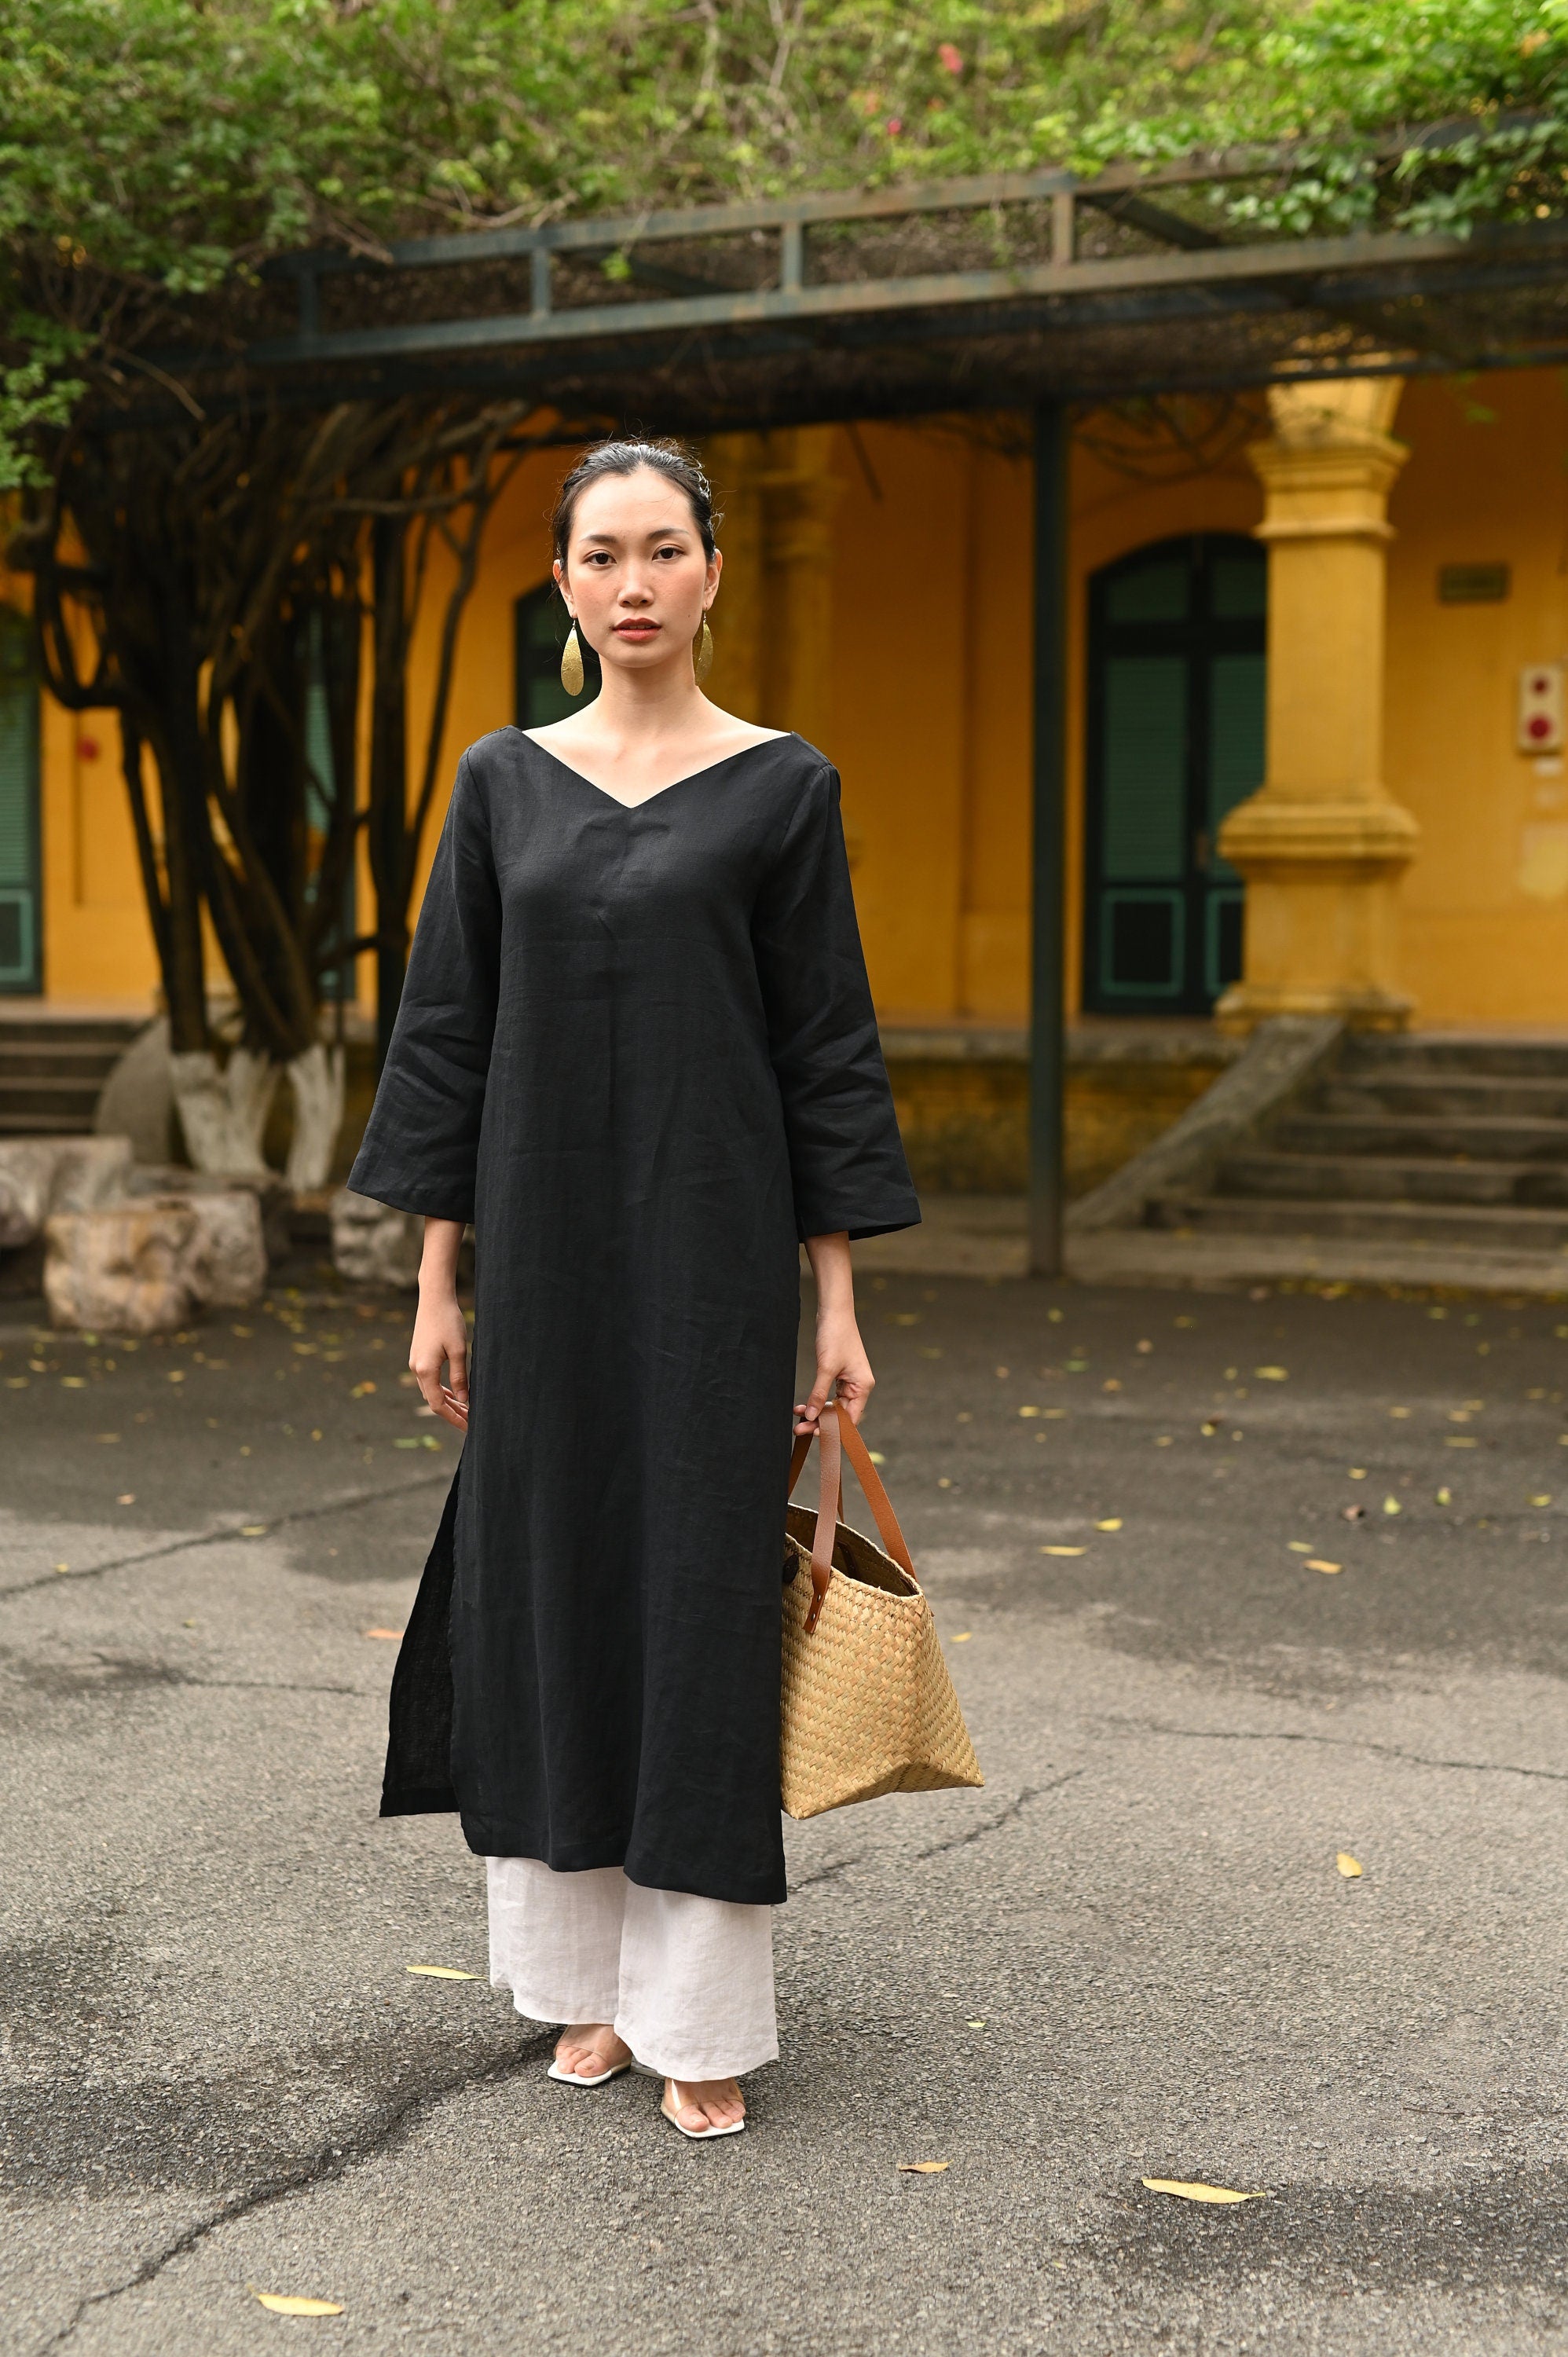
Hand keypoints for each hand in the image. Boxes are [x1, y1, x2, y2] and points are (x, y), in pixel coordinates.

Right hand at [409, 1287, 469, 1430]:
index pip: (438, 1404)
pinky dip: (442, 1390)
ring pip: (431, 1391)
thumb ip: (461, 1377)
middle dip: (452, 1413)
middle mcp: (416, 1369)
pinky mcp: (418, 1357)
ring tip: (466, 1410)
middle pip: (433, 1400)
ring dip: (448, 1402)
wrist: (434, 1299)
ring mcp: (415, 1363)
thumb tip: (465, 1401)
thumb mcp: (459, 1351)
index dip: (453, 1417)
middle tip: (471, 1421)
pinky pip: (429, 1381)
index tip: (469, 1426)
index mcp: (425, 1370)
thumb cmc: (448, 1321)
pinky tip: (455, 1393)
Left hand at [794, 1308, 874, 1434]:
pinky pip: (828, 1395)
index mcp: (862, 1386)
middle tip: (799, 1430)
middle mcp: (858, 1386)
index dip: (834, 1429)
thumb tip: (811, 1416)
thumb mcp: (826, 1367)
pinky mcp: (839, 1375)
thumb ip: (818, 1394)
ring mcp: (849, 1381)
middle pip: (840, 1414)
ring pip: (832, 1406)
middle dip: (820, 1422)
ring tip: (798, 1418)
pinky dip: (816, 1400)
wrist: (834, 1312)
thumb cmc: (835, 1336)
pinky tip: (802, 1406)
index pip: (850, 1418)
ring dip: (816, 1413)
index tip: (814, 1434)